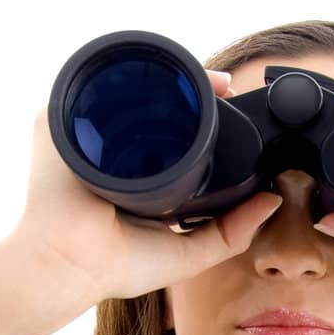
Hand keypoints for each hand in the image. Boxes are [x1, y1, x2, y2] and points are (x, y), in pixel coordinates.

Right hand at [7, 69, 283, 301]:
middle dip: (193, 93)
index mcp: (142, 175)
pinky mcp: (61, 119)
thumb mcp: (190, 252)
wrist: (68, 265)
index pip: (178, 134)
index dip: (210, 119)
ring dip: (169, 78)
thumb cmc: (117, 266)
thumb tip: (272, 200)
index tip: (237, 108)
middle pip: (157, 107)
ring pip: (132, 91)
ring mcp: (87, 131)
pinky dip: (123, 71)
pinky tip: (162, 68)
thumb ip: (232, 233)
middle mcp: (115, 149)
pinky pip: (92, 82)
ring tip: (206, 78)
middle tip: (227, 87)